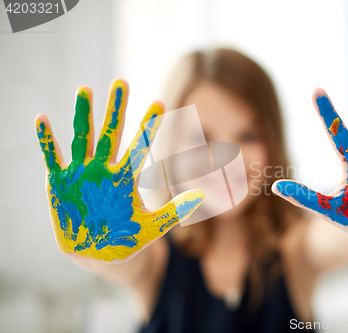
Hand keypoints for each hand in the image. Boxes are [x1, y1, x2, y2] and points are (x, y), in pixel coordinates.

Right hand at [35, 80, 203, 261]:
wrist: (96, 255)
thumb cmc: (126, 239)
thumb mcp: (154, 227)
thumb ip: (176, 212)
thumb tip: (203, 197)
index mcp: (125, 178)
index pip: (139, 146)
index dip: (148, 126)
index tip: (160, 102)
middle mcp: (104, 170)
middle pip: (111, 133)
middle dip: (116, 108)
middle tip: (122, 81)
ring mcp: (81, 174)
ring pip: (83, 138)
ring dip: (83, 115)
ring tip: (85, 89)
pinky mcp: (60, 183)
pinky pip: (52, 158)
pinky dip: (46, 140)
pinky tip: (42, 119)